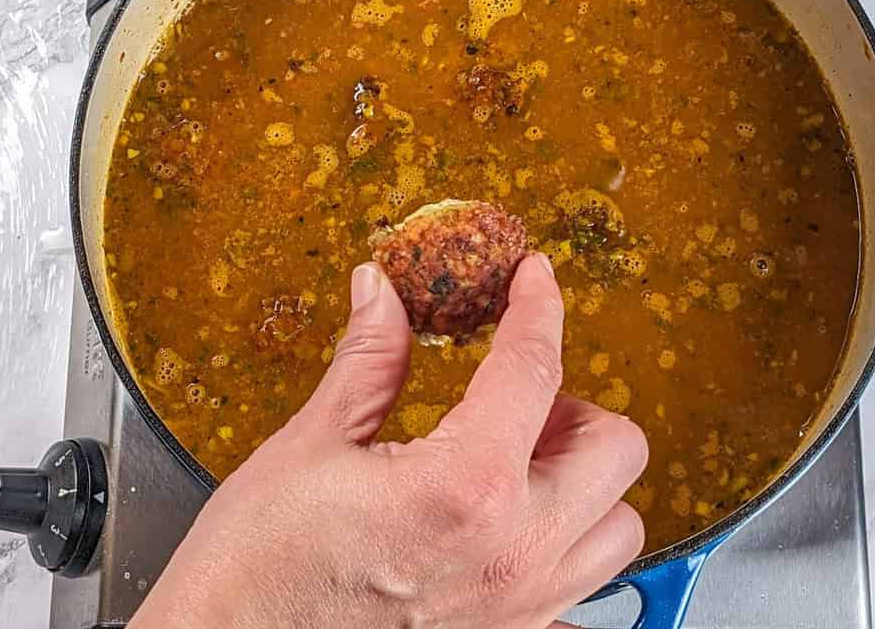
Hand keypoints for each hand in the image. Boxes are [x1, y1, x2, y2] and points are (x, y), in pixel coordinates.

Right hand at [134, 255, 648, 628]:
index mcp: (467, 484)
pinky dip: (563, 545)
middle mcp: (514, 551)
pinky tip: (505, 526)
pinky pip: (583, 589)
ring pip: (617, 525)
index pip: (534, 366)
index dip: (539, 306)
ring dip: (582, 478)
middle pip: (616, 448)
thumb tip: (381, 291)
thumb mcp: (312, 442)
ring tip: (517, 460)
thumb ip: (368, 358)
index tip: (535, 278)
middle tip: (514, 393)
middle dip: (573, 403)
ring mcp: (521, 607)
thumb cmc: (257, 571)